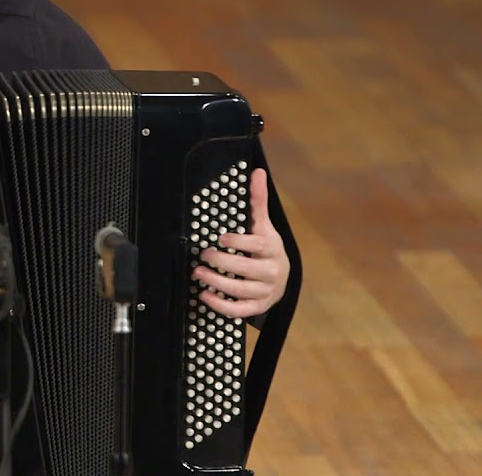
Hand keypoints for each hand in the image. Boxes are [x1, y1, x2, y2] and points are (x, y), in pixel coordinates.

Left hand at [194, 168, 289, 319]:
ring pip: (241, 290)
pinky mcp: (258, 306)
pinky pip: (239, 310)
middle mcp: (271, 271)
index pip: (257, 246)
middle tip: (202, 256)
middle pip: (246, 270)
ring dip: (217, 283)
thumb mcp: (264, 225)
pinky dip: (221, 305)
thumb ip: (258, 201)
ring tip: (198, 273)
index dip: (239, 243)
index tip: (220, 238)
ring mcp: (266, 291)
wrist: (283, 278)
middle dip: (221, 263)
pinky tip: (205, 295)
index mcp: (272, 249)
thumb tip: (257, 172)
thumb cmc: (267, 249)